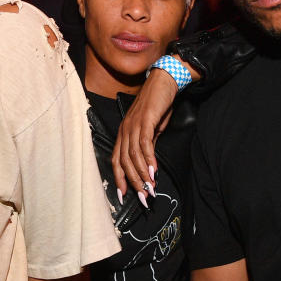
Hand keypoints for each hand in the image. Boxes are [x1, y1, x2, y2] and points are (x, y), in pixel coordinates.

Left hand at [111, 67, 176, 195]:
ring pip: (133, 156)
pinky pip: (144, 144)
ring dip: (142, 174)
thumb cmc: (158, 105)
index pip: (116, 160)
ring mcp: (133, 125)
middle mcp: (124, 130)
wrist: (164, 82)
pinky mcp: (144, 120)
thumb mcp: (152, 129)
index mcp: (123, 133)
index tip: (124, 196)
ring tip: (151, 188)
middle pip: (123, 162)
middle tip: (143, 198)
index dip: (119, 179)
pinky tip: (154, 170)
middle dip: (133, 182)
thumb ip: (148, 146)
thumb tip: (149, 164)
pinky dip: (148, 159)